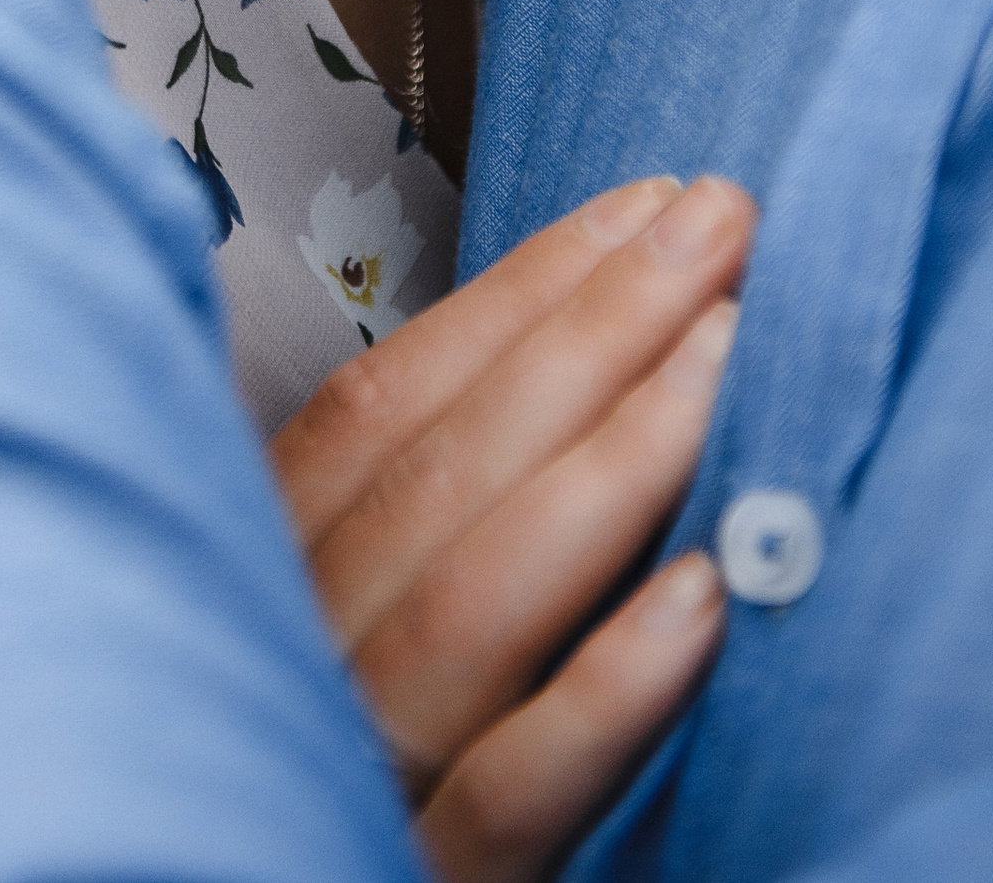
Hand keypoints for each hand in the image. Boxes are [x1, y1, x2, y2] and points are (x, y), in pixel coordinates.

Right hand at [272, 172, 756, 881]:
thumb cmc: (335, 740)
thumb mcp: (323, 599)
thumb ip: (394, 498)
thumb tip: (548, 346)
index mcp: (263, 567)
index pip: (383, 399)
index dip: (517, 294)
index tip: (643, 205)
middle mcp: (294, 651)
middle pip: (441, 468)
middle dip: (593, 325)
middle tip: (721, 224)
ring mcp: (355, 768)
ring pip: (477, 598)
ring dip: (615, 460)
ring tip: (729, 353)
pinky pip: (518, 787)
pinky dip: (610, 686)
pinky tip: (707, 595)